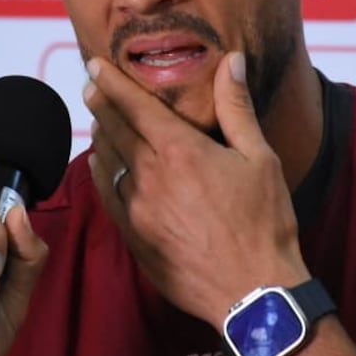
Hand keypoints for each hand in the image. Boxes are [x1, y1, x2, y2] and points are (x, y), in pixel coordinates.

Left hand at [84, 51, 308, 326]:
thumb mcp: (261, 158)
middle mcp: (150, 176)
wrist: (253, 293)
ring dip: (101, 136)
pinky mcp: (133, 237)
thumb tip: (230, 62)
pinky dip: (101, 172)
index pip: (134, 106)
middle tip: (90, 84)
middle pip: (113, 129)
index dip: (111, 82)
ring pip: (106, 161)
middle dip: (100, 102)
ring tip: (99, 119)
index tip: (94, 65)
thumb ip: (237, 107)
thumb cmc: (264, 224)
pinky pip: (107, 195)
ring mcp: (136, 209)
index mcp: (180, 151)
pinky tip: (102, 164)